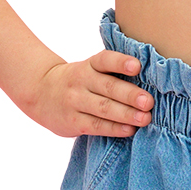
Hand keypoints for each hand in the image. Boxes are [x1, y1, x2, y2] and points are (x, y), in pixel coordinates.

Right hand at [30, 50, 153, 137]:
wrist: (40, 92)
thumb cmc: (78, 81)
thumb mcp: (89, 70)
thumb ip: (112, 74)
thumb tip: (151, 84)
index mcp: (89, 65)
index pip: (105, 60)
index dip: (120, 62)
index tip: (137, 66)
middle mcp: (81, 81)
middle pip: (108, 87)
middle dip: (130, 95)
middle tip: (148, 102)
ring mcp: (75, 102)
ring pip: (103, 108)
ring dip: (126, 114)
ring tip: (145, 118)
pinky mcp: (73, 122)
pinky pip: (96, 125)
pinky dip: (114, 128)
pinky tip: (129, 130)